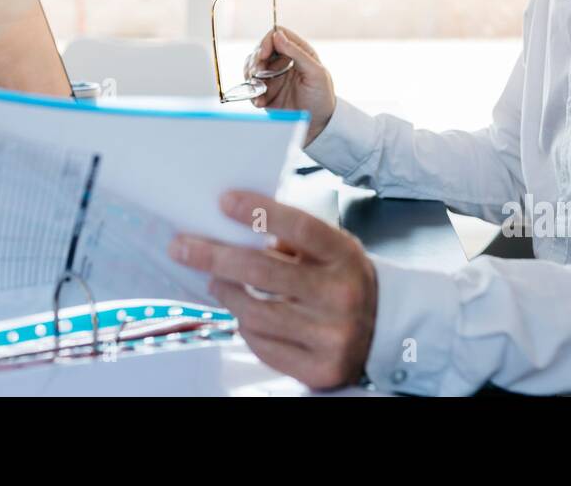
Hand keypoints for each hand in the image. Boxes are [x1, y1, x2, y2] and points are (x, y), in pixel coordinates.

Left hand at [168, 190, 376, 390]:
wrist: (387, 329)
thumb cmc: (345, 278)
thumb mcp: (334, 248)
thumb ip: (294, 238)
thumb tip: (237, 227)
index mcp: (344, 257)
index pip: (299, 228)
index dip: (259, 213)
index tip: (224, 202)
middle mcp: (340, 296)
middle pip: (263, 272)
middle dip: (214, 257)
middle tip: (182, 246)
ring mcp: (329, 336)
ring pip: (255, 312)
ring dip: (225, 293)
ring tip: (215, 281)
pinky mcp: (318, 369)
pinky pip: (263, 345)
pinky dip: (245, 327)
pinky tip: (242, 313)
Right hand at [245, 26, 334, 145]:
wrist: (317, 126)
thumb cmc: (322, 98)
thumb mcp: (315, 73)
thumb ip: (297, 53)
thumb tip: (278, 36)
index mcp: (300, 52)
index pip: (277, 35)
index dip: (268, 42)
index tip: (263, 55)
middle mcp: (284, 61)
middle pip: (260, 49)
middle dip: (256, 61)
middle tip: (258, 74)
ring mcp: (273, 76)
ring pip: (252, 66)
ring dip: (251, 76)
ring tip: (260, 89)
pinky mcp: (266, 91)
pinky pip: (251, 86)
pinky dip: (252, 92)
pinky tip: (260, 101)